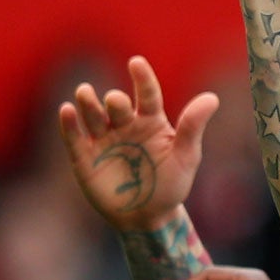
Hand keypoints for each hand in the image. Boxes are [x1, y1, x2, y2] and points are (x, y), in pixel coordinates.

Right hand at [58, 56, 218, 231]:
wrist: (149, 217)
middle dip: (113, 101)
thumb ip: (193, 127)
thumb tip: (212, 98)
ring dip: (87, 103)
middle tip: (116, 102)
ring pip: (91, 114)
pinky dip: (69, 123)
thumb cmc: (171, 184)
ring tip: (85, 93)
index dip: (142, 78)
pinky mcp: (84, 156)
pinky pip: (74, 136)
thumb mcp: (186, 157)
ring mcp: (103, 139)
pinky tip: (67, 111)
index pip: (147, 94)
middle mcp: (125, 125)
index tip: (136, 63)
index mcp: (151, 122)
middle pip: (115, 104)